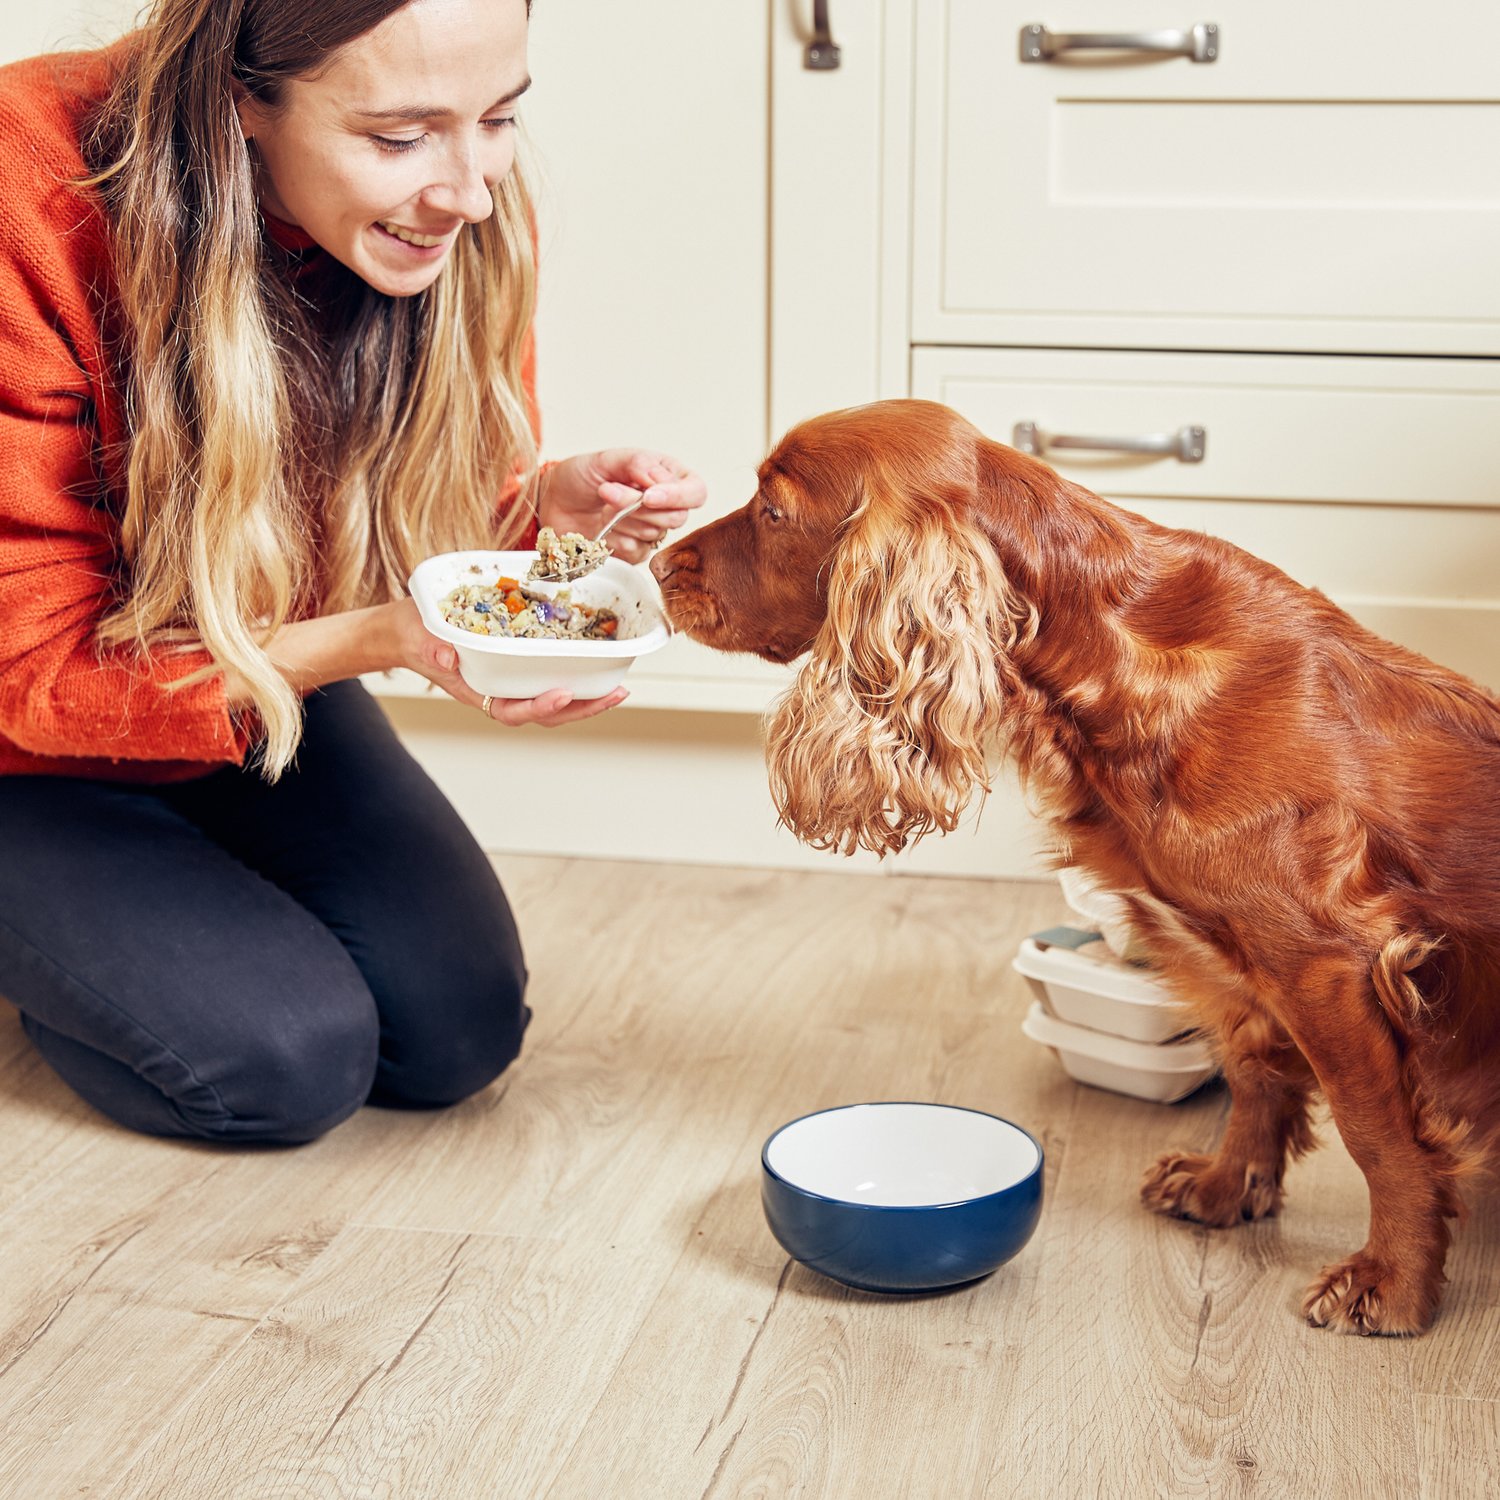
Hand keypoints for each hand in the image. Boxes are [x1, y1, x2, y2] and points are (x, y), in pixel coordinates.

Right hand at [388, 598, 627, 726]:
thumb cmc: (413, 636)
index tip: (562, 694)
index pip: (512, 710)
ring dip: (587, 696)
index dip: (539, 707)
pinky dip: (577, 672)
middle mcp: (500, 691)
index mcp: (478, 691)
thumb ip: (431, 648)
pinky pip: (551, 674)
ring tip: (618, 688)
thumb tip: (448, 657)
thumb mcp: (417, 638)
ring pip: (554, 698)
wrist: (410, 630)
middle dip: (582, 707)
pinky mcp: (520, 664)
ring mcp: (512, 681)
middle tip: (615, 694)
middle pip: (545, 711)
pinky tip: (600, 662)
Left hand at [540, 448, 706, 564]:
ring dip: (622, 519)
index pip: (695, 492)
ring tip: (601, 504)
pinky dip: (615, 537)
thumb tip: (660, 481)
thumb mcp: (607, 459)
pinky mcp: (635, 551)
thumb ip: (637, 464)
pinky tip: (602, 526)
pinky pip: (636, 551)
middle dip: (640, 507)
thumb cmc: (582, 475)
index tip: (648, 496)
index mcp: (668, 476)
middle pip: (678, 517)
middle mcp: (666, 504)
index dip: (677, 497)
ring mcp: (651, 530)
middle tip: (608, 491)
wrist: (553, 501)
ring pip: (654, 534)